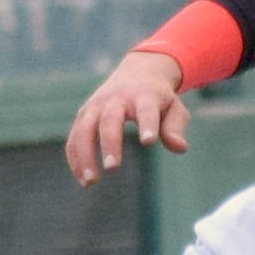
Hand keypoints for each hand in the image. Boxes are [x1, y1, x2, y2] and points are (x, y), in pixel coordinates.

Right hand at [65, 51, 189, 185]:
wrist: (138, 72)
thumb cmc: (159, 98)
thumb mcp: (175, 109)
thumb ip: (176, 127)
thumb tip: (180, 148)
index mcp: (143, 96)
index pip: (145, 110)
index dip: (147, 124)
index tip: (148, 141)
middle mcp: (116, 99)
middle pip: (110, 120)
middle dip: (110, 143)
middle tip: (113, 168)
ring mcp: (96, 106)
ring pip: (84, 129)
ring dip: (84, 155)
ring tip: (90, 182)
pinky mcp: (84, 114)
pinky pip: (74, 137)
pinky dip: (75, 157)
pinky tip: (82, 179)